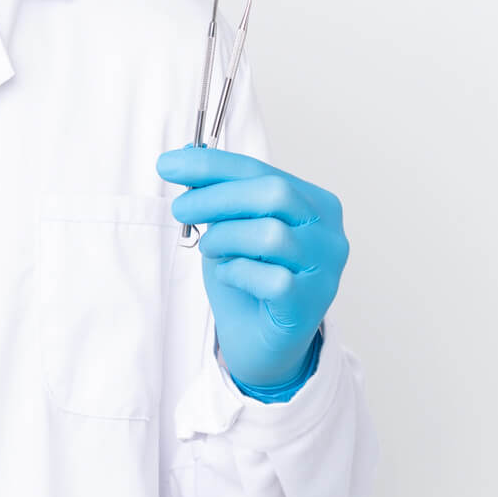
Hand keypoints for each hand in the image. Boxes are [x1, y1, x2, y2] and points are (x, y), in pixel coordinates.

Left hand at [155, 144, 347, 391]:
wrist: (260, 344)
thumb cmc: (248, 280)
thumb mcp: (229, 228)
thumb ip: (218, 193)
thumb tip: (184, 152)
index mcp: (314, 203)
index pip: (261, 170)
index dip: (212, 165)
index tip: (168, 164)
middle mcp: (328, 232)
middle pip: (274, 194)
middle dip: (217, 196)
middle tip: (180, 208)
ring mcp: (325, 269)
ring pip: (272, 235)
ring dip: (227, 238)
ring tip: (210, 249)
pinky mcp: (311, 302)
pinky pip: (271, 278)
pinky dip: (238, 272)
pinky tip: (230, 277)